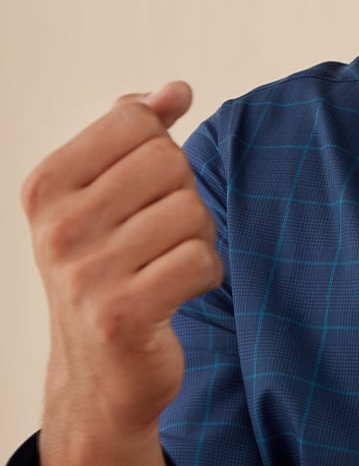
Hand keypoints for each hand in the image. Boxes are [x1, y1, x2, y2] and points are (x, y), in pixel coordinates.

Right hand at [21, 82, 222, 465]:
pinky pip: (201, 260)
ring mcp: (85, 273)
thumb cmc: (108, 271)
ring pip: (191, 212)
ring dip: (197, 239)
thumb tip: (176, 89)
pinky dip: (205, 274)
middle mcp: (56, 227)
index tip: (141, 194)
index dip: (160, 152)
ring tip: (164, 267)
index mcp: (46, 187)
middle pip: (169, 162)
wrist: (97, 376)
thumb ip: (135, 134)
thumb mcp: (104, 196)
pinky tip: (177, 293)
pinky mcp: (122, 314)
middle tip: (158, 238)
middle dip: (183, 196)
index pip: (136, 122)